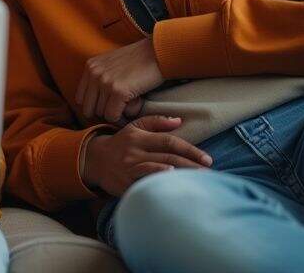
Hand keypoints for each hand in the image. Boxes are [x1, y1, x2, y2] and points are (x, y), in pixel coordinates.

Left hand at [76, 38, 164, 122]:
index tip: (110, 105)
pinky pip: (113, 116)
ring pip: (102, 114)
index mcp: (90, 66)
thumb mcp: (112, 63)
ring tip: (130, 102)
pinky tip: (135, 106)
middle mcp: (94, 73)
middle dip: (104, 112)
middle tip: (121, 107)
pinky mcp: (118, 91)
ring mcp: (105, 82)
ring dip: (117, 113)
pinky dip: (123, 117)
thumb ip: (100, 77)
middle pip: (89, 109)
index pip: (80, 98)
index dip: (95, 106)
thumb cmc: (140, 60)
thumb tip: (94, 103)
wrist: (159, 52)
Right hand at [81, 116, 212, 196]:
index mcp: (140, 137)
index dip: (190, 150)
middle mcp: (136, 151)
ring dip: (180, 174)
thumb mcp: (135, 128)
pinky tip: (170, 182)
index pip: (170, 142)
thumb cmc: (120, 144)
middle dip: (191, 165)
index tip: (207, 158)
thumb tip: (179, 120)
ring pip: (159, 169)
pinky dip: (157, 180)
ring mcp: (130, 167)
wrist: (94, 160)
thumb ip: (156, 122)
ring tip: (198, 180)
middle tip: (209, 172)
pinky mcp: (125, 182)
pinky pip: (144, 181)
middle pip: (169, 157)